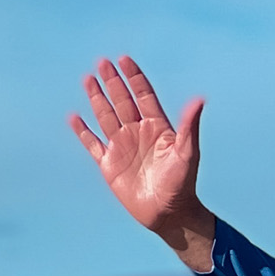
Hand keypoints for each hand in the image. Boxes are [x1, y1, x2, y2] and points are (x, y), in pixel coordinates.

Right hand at [69, 57, 214, 270]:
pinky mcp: (109, 164)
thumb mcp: (187, 153)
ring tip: (89, 79)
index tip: (124, 59)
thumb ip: (190, 126)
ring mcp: (122, 147)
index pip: (144, 96)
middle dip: (113, 82)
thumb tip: (199, 99)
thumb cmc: (183, 185)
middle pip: (122, 101)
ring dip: (97, 98)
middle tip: (102, 62)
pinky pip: (92, 143)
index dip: (134, 77)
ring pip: (106, 116)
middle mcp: (138, 134)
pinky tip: (75, 117)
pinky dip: (82, 131)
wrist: (171, 216)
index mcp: (157, 128)